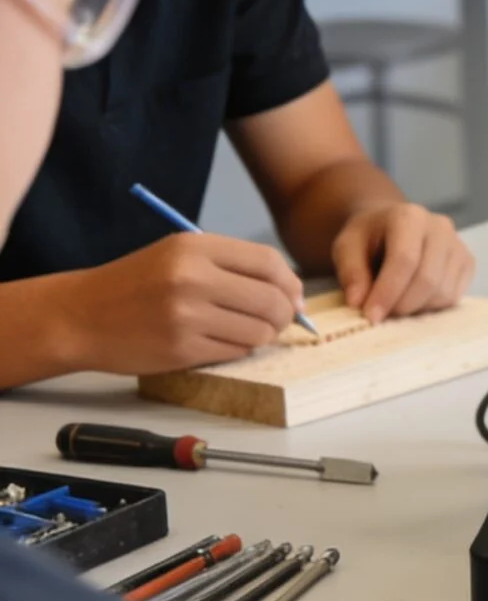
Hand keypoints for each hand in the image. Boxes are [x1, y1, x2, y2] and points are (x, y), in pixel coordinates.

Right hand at [41, 233, 300, 373]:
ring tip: (244, 331)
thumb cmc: (137, 283)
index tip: (294, 298)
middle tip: (279, 321)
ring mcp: (187, 316)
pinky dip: (237, 350)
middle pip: (271, 300)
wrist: (80, 316)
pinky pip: (234, 352)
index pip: (269, 263)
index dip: (290, 283)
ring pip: (258, 331)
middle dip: (285, 315)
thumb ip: (232, 265)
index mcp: (196, 248)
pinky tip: (220, 342)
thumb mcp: (180, 254)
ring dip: (262, 336)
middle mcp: (193, 279)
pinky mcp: (181, 349)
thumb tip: (290, 292)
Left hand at [332, 203, 473, 322]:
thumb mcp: (347, 247)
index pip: (405, 259)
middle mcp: (440, 227)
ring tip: (394, 304)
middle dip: (401, 305)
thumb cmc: (369, 238)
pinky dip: (430, 307)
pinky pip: (452, 296)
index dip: (388, 291)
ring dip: (415, 309)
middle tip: (381, 317)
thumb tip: (358, 302)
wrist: (390, 229)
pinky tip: (412, 299)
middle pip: (427, 278)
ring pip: (442, 292)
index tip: (371, 315)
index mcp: (409, 216)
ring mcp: (458, 244)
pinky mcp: (467, 262)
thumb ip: (351, 272)